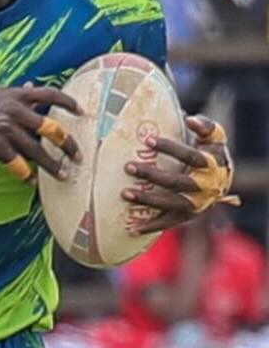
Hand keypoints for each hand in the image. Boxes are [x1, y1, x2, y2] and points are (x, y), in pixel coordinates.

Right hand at [0, 85, 81, 180]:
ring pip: (37, 150)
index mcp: (16, 96)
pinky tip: (31, 180)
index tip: (81, 112)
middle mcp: (15, 112)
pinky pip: (16, 163)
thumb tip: (30, 87)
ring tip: (63, 174)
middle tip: (78, 155)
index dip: (69, 103)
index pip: (50, 95)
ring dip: (52, 164)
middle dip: (67, 143)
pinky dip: (25, 173)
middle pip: (51, 128)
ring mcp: (5, 130)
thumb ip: (14, 92)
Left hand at [121, 115, 236, 235]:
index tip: (148, 140)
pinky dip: (150, 226)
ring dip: (147, 199)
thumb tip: (189, 118)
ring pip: (171, 203)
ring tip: (124, 193)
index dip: (170, 148)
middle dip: (152, 174)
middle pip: (177, 181)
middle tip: (127, 166)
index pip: (190, 156)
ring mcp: (196, 204)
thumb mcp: (213, 138)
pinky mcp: (187, 216)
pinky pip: (168, 223)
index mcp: (211, 164)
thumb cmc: (210, 153)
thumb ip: (205, 126)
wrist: (222, 182)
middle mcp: (205, 186)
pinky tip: (131, 229)